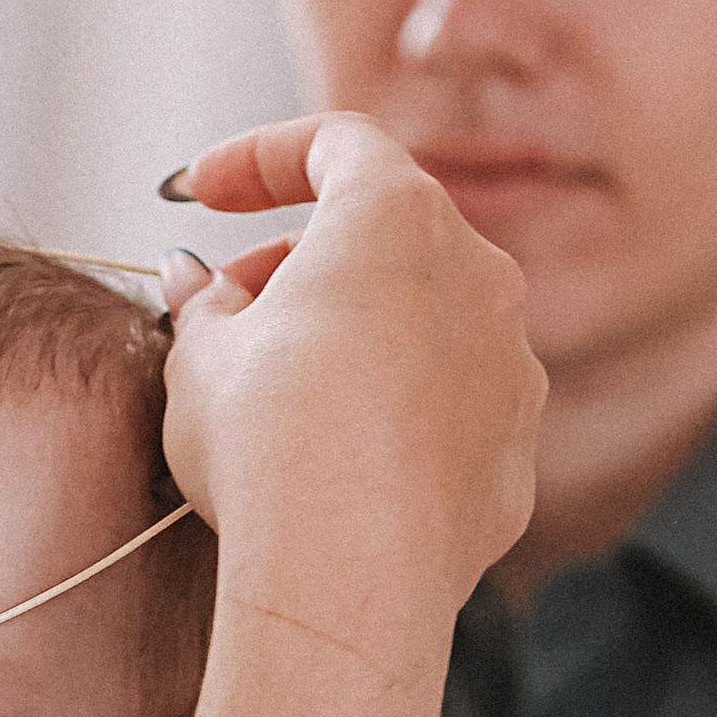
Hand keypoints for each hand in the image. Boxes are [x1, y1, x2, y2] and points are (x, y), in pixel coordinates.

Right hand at [157, 113, 540, 629]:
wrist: (347, 573)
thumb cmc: (268, 445)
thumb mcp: (199, 358)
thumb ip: (204, 304)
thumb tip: (201, 288)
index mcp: (396, 215)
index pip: (332, 143)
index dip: (256, 158)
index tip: (199, 193)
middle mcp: (477, 270)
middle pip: (383, 233)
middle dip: (298, 260)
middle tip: (226, 310)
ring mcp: (511, 359)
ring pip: (422, 319)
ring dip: (352, 334)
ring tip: (277, 392)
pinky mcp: (517, 444)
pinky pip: (446, 402)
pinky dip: (392, 408)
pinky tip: (334, 459)